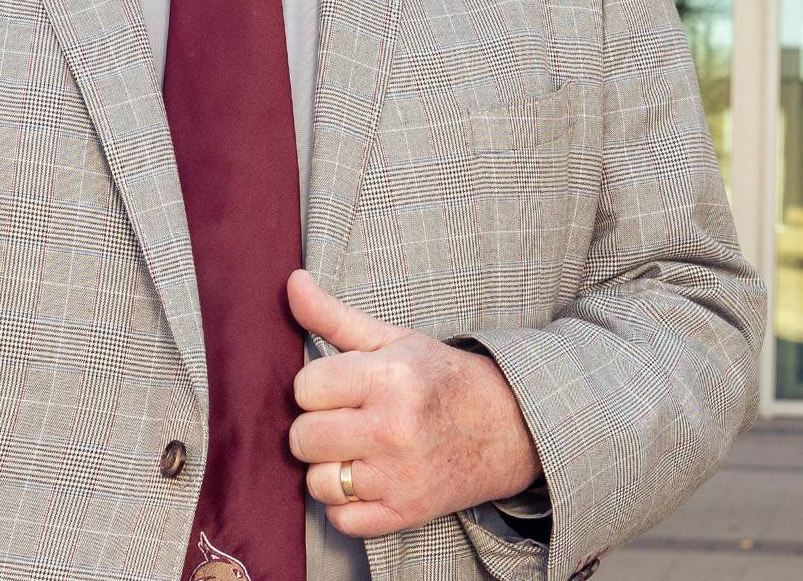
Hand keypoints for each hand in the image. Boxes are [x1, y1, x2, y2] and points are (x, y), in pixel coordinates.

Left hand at [287, 270, 543, 537]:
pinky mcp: (405, 513)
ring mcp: (399, 477)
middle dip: (319, 427)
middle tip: (350, 419)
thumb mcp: (395, 339)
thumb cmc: (442, 379)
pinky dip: (348, 505)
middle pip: (303, 437)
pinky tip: (370, 479)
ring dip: (330, 469)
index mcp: (389, 377)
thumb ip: (334, 316)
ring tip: (359, 451)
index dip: (319, 387)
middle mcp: (393, 429)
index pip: (305, 388)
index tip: (344, 388)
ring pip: (317, 482)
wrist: (510, 427)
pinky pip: (341, 520)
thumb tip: (292, 282)